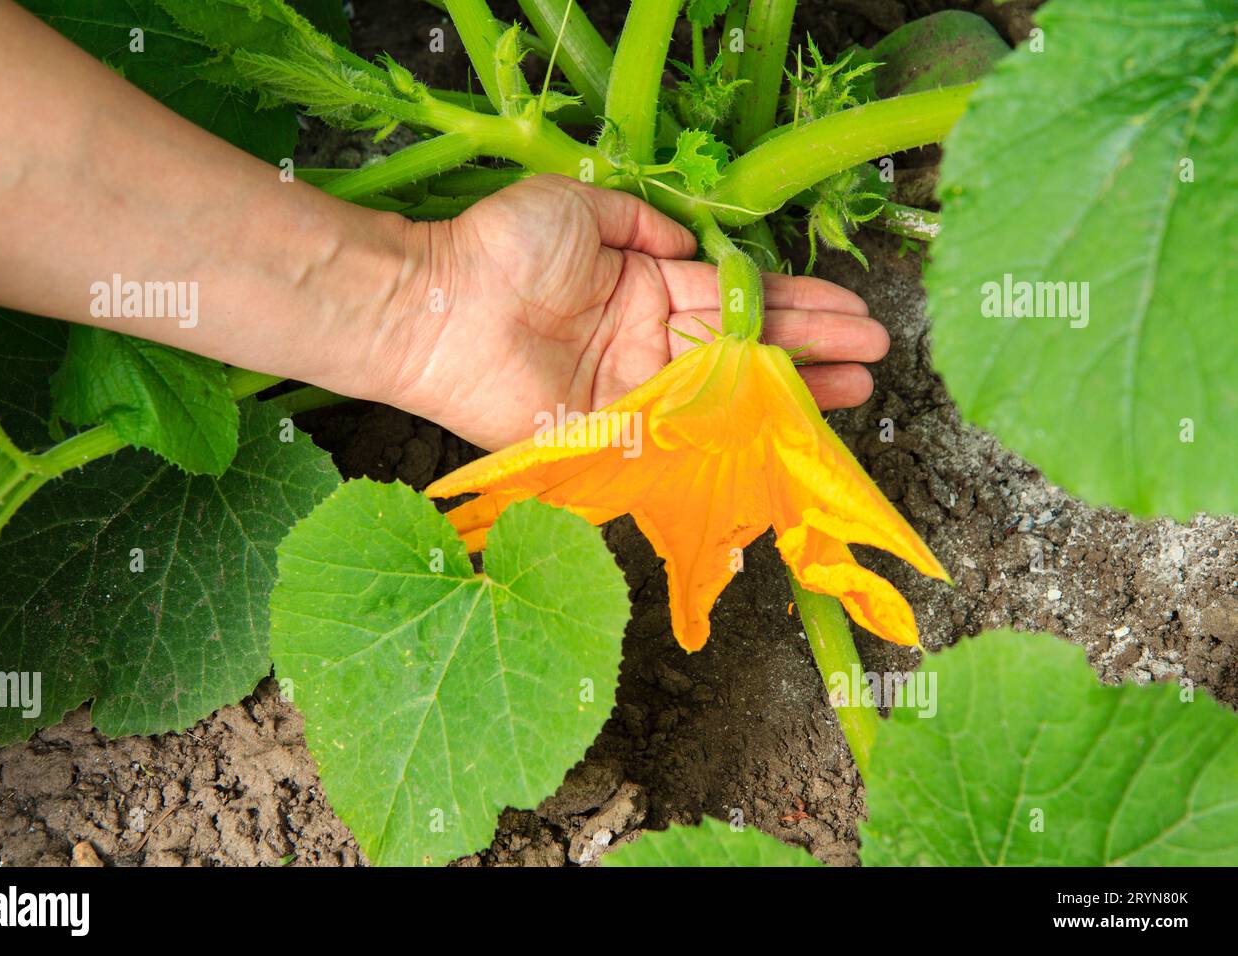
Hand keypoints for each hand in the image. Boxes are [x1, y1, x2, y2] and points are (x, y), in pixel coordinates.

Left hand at [373, 174, 889, 449]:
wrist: (442, 305)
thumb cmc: (502, 248)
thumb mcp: (580, 208)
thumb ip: (640, 224)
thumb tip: (686, 244)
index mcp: (644, 286)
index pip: (735, 298)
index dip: (793, 303)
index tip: (848, 308)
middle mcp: (646, 340)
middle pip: (744, 347)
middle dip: (811, 346)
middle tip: (874, 351)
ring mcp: (633, 388)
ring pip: (726, 391)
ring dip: (791, 388)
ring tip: (856, 385)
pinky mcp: (611, 429)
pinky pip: (681, 431)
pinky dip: (732, 430)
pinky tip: (785, 427)